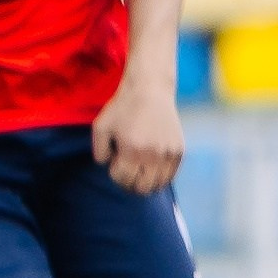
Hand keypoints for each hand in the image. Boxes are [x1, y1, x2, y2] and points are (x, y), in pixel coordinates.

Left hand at [93, 73, 184, 193]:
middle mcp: (152, 154)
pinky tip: (151, 165)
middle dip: (130, 183)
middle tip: (127, 170)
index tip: (115, 161)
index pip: (122, 179)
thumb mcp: (100, 126)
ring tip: (140, 169)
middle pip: (141, 188)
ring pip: (157, 185)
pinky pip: (170, 176)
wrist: (150, 89)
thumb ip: (99, 151)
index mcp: (132, 150)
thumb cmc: (123, 107)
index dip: (115, 173)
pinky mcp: (179, 150)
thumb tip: (107, 165)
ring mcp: (168, 153)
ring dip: (146, 182)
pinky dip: (159, 176)